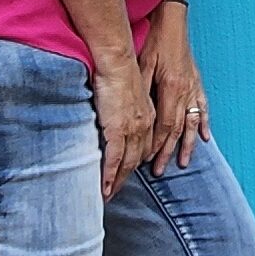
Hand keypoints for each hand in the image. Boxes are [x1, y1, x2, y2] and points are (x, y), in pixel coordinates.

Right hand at [92, 51, 158, 196]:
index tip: (128, 172)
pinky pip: (114, 159)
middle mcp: (145, 126)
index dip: (136, 161)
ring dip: (118, 181)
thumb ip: (126, 105)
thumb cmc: (119, 69)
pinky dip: (109, 175)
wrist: (117, 60)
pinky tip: (105, 187)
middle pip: (137, 159)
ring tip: (109, 194)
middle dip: (127, 177)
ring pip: (127, 163)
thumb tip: (116, 112)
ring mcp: (133, 129)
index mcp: (148, 116)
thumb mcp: (128, 91)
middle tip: (116, 191)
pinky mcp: (118, 130)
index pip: (144, 146)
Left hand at [139, 0, 209, 173]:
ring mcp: (193, 88)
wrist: (173, 22)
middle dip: (168, 151)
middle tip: (159, 170)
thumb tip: (133, 112)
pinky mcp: (196, 82)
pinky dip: (203, 124)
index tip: (146, 160)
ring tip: (183, 163)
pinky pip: (202, 108)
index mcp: (171, 87)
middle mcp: (185, 91)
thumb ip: (141, 87)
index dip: (156, 144)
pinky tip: (204, 137)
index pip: (164, 124)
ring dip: (187, 144)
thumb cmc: (156, 41)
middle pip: (177, 128)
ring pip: (191, 123)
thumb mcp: (143, 63)